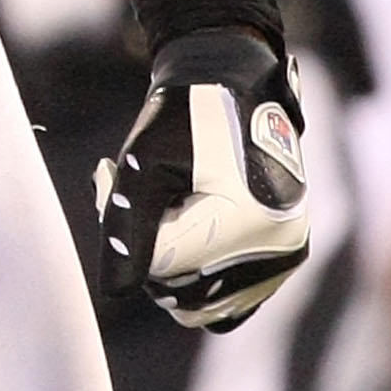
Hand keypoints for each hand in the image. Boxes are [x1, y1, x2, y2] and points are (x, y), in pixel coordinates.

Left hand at [93, 28, 309, 329]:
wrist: (237, 86)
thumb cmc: (186, 114)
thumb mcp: (142, 162)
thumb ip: (124, 225)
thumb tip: (112, 292)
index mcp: (246, 221)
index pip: (162, 264)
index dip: (123, 230)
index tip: (107, 177)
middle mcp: (275, 249)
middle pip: (180, 291)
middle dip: (145, 249)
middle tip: (138, 191)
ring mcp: (283, 259)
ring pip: (201, 304)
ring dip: (169, 266)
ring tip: (165, 208)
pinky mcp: (282, 262)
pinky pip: (228, 302)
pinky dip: (197, 279)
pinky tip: (185, 230)